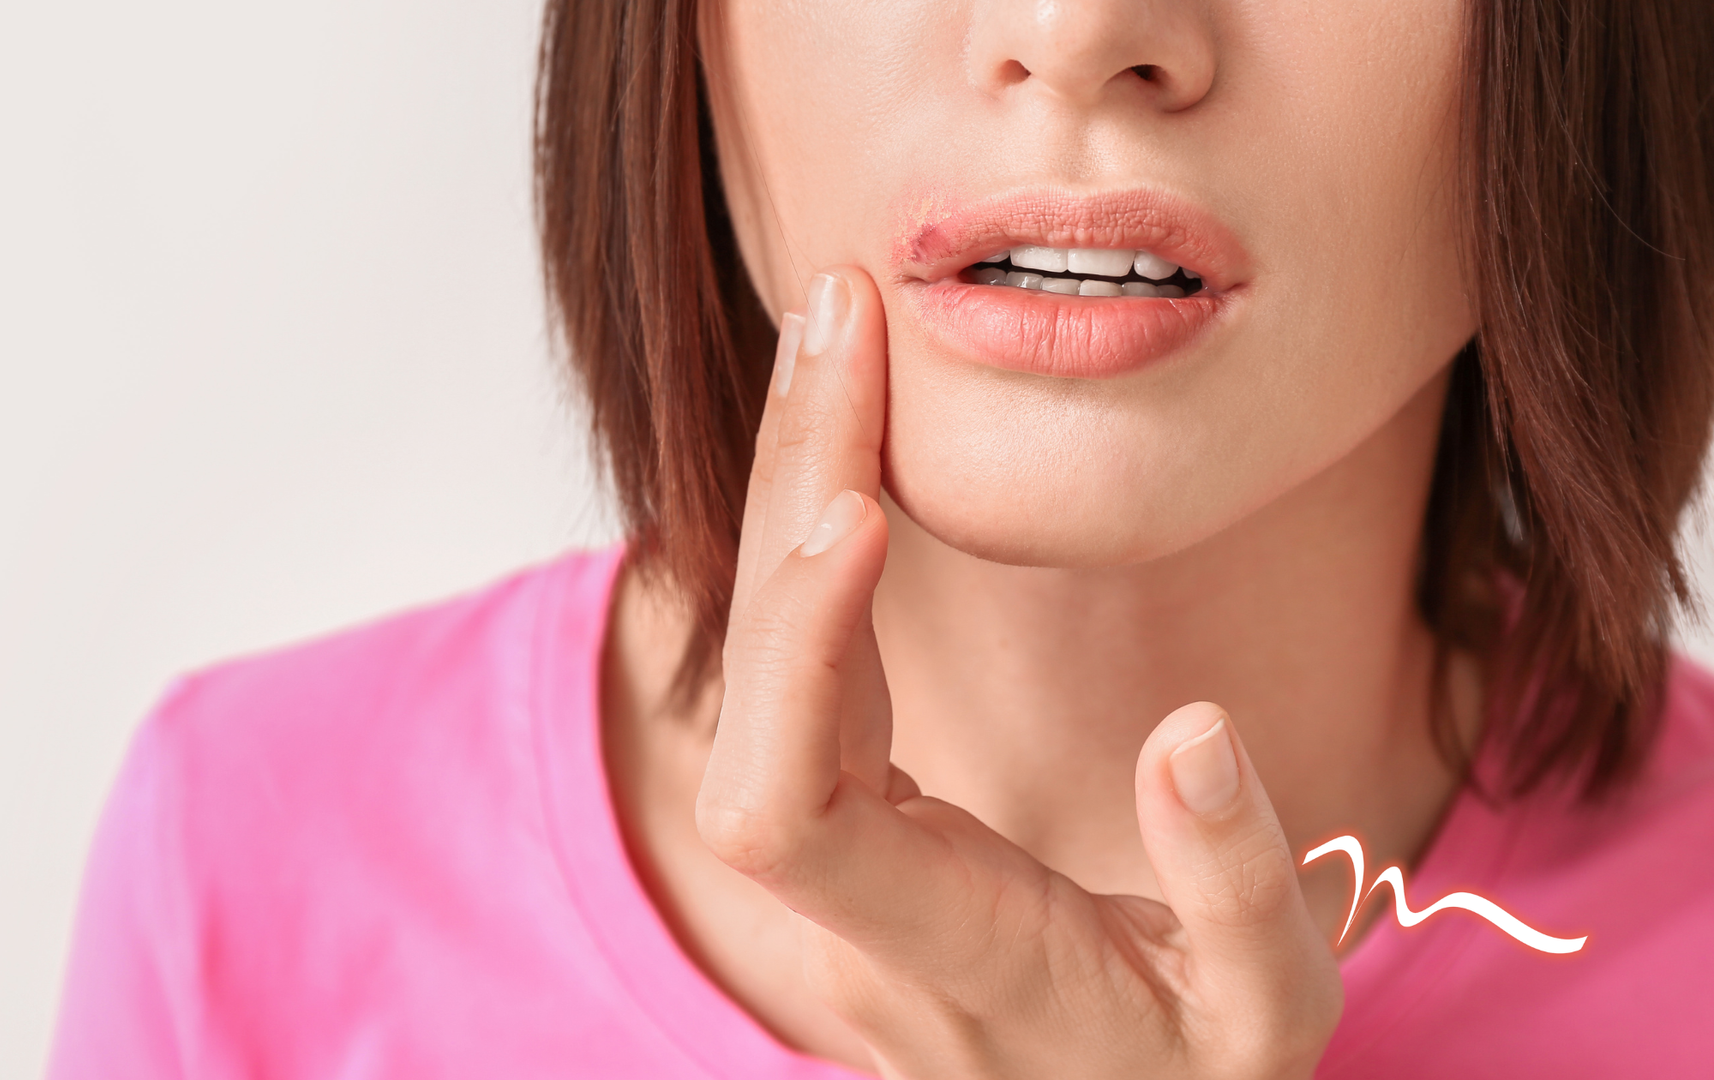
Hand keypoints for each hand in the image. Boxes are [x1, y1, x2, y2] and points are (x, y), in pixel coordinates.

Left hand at [695, 267, 1342, 1078]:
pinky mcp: (845, 810)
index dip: (795, 660)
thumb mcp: (1263, 1021)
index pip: (788, 811)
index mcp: (940, 952)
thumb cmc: (1185, 1077)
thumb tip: (1195, 733)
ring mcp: (832, 858)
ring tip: (836, 337)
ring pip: (752, 668)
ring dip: (788, 494)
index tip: (859, 513)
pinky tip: (845, 431)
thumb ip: (1237, 896)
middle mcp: (845, 905)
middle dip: (783, 503)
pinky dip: (811, 534)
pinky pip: (796, 663)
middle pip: (744, 707)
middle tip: (838, 322)